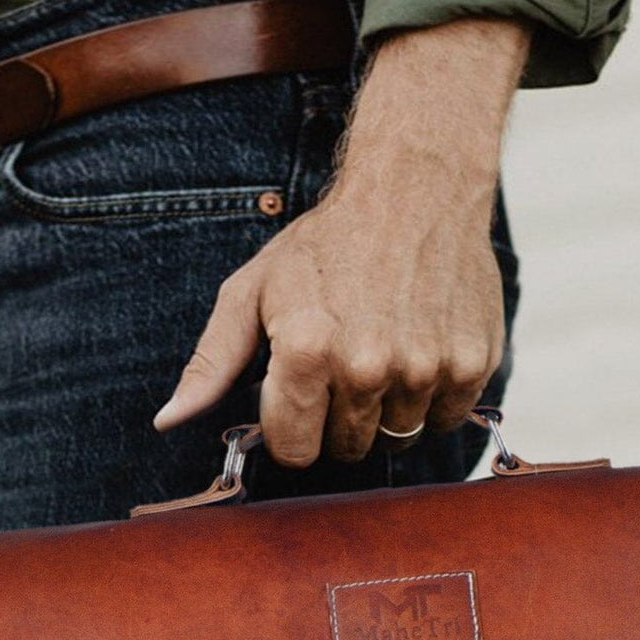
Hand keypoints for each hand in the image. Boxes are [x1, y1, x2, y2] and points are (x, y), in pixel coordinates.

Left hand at [154, 18, 528, 465]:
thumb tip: (169, 420)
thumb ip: (211, 363)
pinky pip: (446, 419)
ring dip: (388, 407)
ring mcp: (425, 369)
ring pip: (398, 437)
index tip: (300, 391)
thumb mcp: (253, 291)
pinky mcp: (471, 365)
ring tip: (384, 348)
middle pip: (347, 448)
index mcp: (307, 352)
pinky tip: (420, 346)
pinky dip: (433, 395)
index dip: (293, 425)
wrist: (416, 188)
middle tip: (345, 359)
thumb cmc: (326, 243)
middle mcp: (368, 367)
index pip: (294, 451)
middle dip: (340, 416)